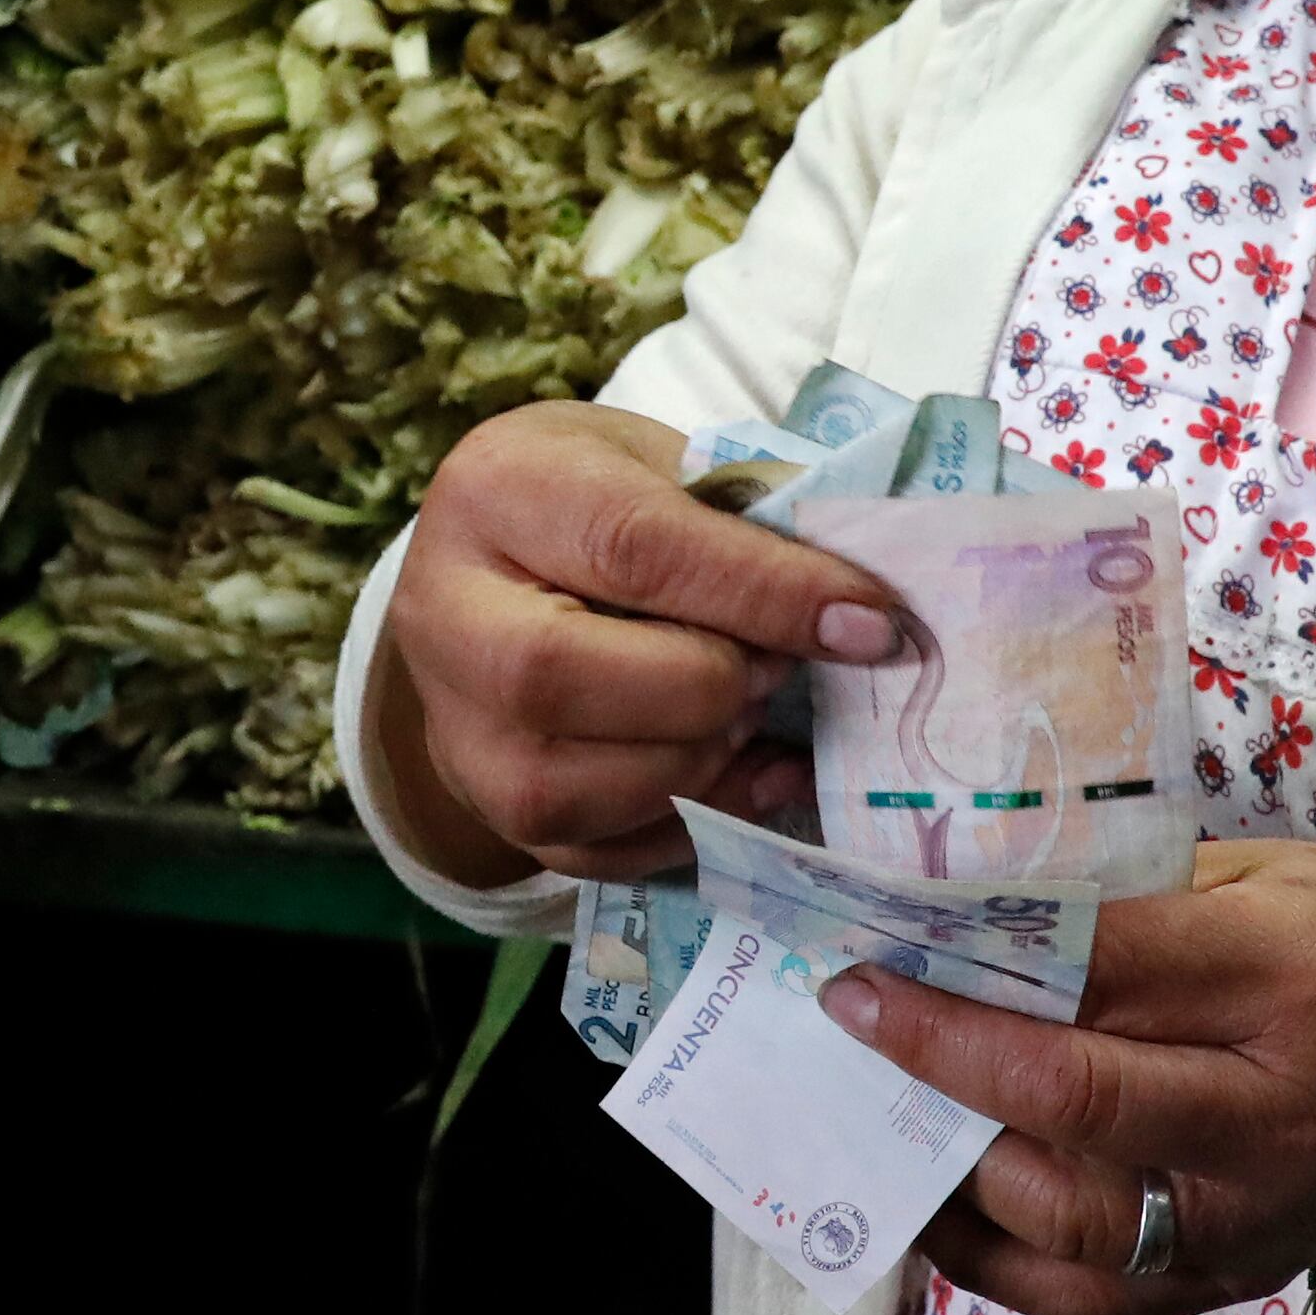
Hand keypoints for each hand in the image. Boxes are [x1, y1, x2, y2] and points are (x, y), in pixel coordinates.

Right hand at [363, 400, 910, 882]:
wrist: (497, 575)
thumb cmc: (598, 501)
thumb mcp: (658, 464)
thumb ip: (742, 521)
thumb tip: (858, 613)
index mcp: (495, 494)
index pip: (633, 549)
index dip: (763, 593)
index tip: (870, 625)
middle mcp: (445, 617)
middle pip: (568, 677)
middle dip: (713, 684)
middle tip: (780, 668)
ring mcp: (457, 730)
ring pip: (583, 785)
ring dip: (708, 759)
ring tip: (753, 711)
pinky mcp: (492, 811)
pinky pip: (604, 850)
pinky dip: (699, 820)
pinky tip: (747, 772)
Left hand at [819, 841, 1315, 1314]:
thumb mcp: (1248, 881)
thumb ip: (1119, 906)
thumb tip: (958, 922)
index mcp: (1284, 984)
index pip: (1102, 978)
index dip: (972, 972)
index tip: (871, 961)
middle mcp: (1274, 1117)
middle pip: (1077, 1105)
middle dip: (944, 1064)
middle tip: (853, 1023)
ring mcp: (1256, 1220)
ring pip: (1071, 1219)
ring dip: (956, 1169)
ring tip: (880, 1114)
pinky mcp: (1234, 1285)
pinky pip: (1089, 1298)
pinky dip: (995, 1261)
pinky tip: (940, 1205)